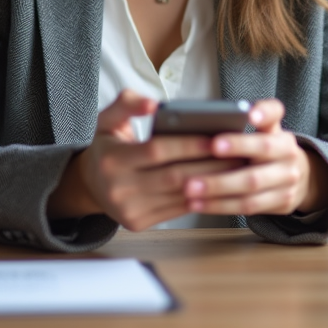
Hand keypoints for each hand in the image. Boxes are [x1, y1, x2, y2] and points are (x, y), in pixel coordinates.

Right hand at [48, 89, 238, 229]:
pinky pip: (177, 210)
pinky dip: (201, 197)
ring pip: (180, 196)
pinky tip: (219, 185)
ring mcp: (129, 210)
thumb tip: (153, 104)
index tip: (216, 137)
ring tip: (236, 168)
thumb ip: (127, 103)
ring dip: (212, 183)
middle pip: (174, 176)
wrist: (89, 185)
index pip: (157, 151)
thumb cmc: (106, 146)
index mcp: (111, 159)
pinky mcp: (138, 223)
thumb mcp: (107, 120)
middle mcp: (118, 188)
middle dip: (209, 165)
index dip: (188, 145)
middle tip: (238, 153)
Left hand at [181, 99, 327, 215]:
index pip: (275, 114)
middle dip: (235, 149)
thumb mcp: (261, 132)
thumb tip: (202, 121)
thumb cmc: (265, 151)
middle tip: (210, 149)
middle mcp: (289, 153)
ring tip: (191, 188)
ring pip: (251, 185)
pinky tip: (200, 203)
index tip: (250, 114)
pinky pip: (248, 206)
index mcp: (279, 129)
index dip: (264, 112)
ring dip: (218, 187)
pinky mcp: (282, 202)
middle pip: (263, 149)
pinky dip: (220, 205)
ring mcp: (288, 179)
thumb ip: (240, 124)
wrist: (295, 177)